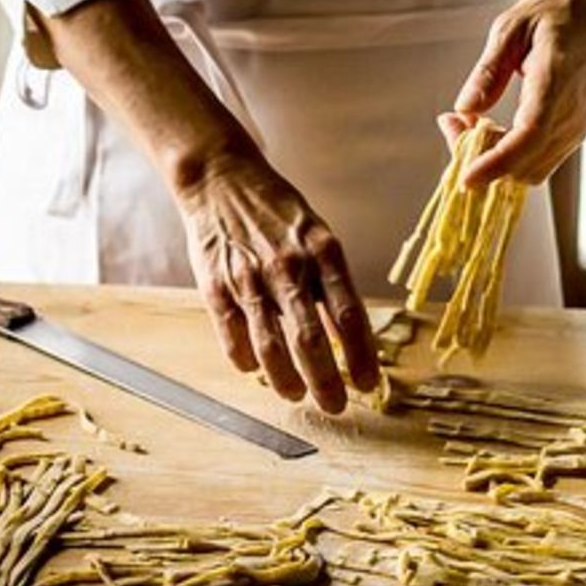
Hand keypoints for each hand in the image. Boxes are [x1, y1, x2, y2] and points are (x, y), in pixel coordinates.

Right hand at [176, 145, 378, 413]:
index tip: (370, 384)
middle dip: (326, 382)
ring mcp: (250, 278)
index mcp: (323, 252)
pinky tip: (255, 371)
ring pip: (271, 346)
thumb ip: (331, 283)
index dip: (360, 356)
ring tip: (297, 395)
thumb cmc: (278, 212)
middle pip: (311, 340)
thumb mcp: (317, 236)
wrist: (222, 179)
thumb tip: (350, 334)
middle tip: (336, 406)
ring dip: (287, 380)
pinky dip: (246, 360)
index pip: (349, 316)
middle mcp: (289, 267)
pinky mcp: (216, 285)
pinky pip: (233, 335)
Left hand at [446, 0, 585, 185]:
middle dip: (481, 158)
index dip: (496, 164)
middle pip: (523, 164)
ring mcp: (577, 127)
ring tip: (469, 123)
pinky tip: (492, 126)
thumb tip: (464, 108)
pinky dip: (511, 155)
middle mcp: (572, 113)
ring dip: (495, 159)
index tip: (466, 178)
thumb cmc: (562, 10)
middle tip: (452, 123)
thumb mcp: (513, 26)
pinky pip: (539, 160)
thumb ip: (489, 71)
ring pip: (530, 170)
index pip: (528, 137)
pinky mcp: (576, 132)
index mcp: (555, 82)